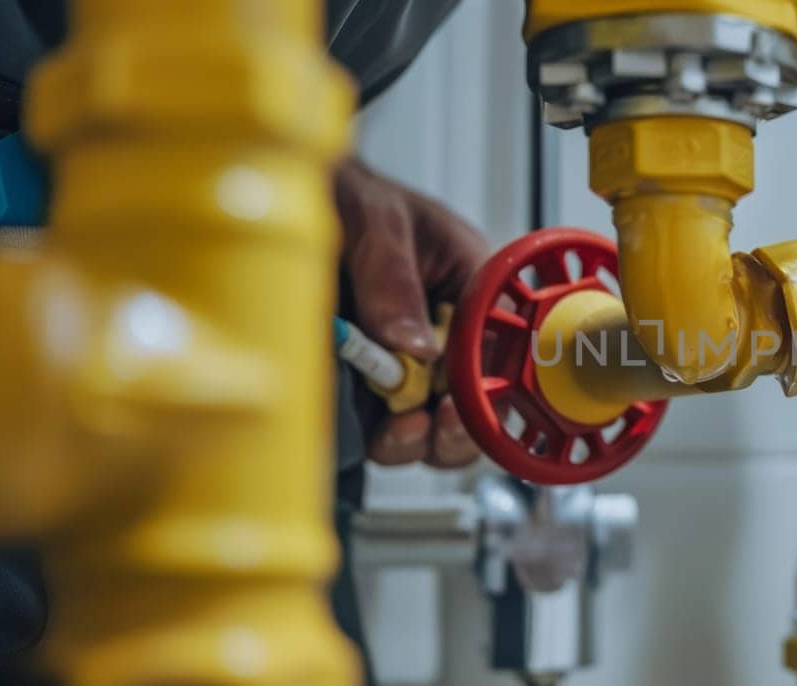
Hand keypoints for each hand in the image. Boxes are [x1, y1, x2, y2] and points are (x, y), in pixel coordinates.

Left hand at [336, 158, 490, 467]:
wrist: (293, 195)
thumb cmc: (349, 192)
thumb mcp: (374, 217)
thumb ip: (391, 275)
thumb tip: (411, 344)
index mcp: (475, 283)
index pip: (502, 345)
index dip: (487, 383)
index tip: (456, 404)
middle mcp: (453, 329)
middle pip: (480, 400)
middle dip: (456, 427)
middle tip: (425, 427)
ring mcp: (416, 360)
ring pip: (437, 424)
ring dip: (418, 439)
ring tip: (393, 432)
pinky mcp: (376, 383)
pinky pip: (390, 426)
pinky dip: (382, 438)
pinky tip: (369, 430)